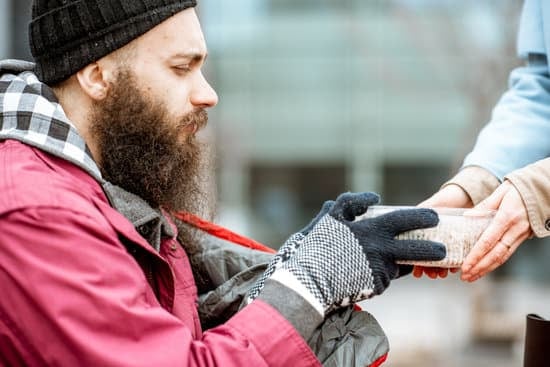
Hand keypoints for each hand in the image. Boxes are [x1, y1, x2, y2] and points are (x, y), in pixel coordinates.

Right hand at [264, 192, 445, 313]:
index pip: (405, 221)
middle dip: (432, 250)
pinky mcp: (376, 287)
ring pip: (400, 265)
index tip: (434, 216)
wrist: (311, 281)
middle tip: (442, 250)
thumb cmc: (319, 245)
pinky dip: (384, 272)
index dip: (421, 217)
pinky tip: (372, 270)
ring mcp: (380, 271)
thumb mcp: (332, 216)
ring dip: (404, 262)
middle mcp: (382, 252)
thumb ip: (352, 202)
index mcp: (373, 231)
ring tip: (404, 260)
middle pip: (415, 250)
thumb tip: (374, 199)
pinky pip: (386, 277)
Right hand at [413, 184, 471, 278]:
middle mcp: (436, 238)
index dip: (416, 261)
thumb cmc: (445, 198)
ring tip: (443, 273)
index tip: (417, 271)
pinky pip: (460, 255)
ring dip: (442, 268)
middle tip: (431, 274)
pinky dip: (457, 262)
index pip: (417, 248)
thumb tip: (409, 219)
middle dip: (430, 268)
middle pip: (430, 257)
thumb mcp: (431, 205)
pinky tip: (455, 267)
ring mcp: (449, 241)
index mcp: (425, 232)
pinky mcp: (463, 242)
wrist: (467, 194)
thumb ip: (420, 212)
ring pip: (444, 259)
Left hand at [461, 181, 531, 281]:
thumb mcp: (500, 192)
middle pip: (496, 254)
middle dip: (480, 267)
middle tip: (465, 276)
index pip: (489, 240)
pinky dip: (495, 263)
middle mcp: (515, 229)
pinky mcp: (523, 237)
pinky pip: (508, 253)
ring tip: (472, 277)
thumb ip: (484, 206)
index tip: (465, 265)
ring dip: (486, 269)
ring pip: (503, 257)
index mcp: (507, 217)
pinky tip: (484, 268)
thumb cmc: (519, 188)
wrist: (544, 190)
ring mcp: (521, 235)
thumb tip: (466, 216)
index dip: (476, 255)